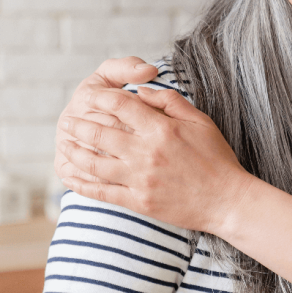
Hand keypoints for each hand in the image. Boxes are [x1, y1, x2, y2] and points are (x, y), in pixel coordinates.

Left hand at [55, 59, 255, 234]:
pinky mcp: (138, 201)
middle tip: (67, 120)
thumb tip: (140, 91)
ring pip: (95, 163)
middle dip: (79, 124)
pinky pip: (102, 192)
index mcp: (161, 129)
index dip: (101, 98)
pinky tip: (72, 176)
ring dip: (75, 152)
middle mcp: (147, 153)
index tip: (90, 96)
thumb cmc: (216, 158)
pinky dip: (82, 184)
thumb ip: (169, 101)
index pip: (121, 106)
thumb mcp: (199, 120)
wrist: (226, 200)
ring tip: (64, 144)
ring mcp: (140, 179)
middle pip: (101, 133)